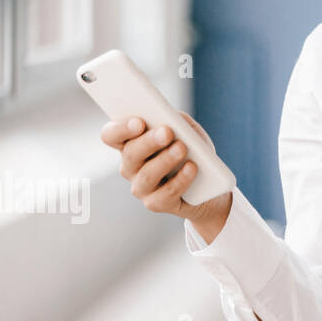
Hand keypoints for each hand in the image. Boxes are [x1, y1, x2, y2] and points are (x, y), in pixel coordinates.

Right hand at [99, 111, 230, 225]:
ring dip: (165, 160)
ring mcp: (141, 188)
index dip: (121, 128)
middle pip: (130, 153)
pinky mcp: (156, 203)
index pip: (111, 135)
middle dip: (149, 141)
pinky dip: (180, 180)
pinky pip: (165, 194)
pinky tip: (191, 168)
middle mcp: (130, 166)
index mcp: (131, 143)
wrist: (210, 184)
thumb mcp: (189, 130)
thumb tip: (171, 117)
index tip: (138, 121)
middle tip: (167, 131)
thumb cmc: (194, 151)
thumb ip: (178, 120)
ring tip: (182, 148)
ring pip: (146, 175)